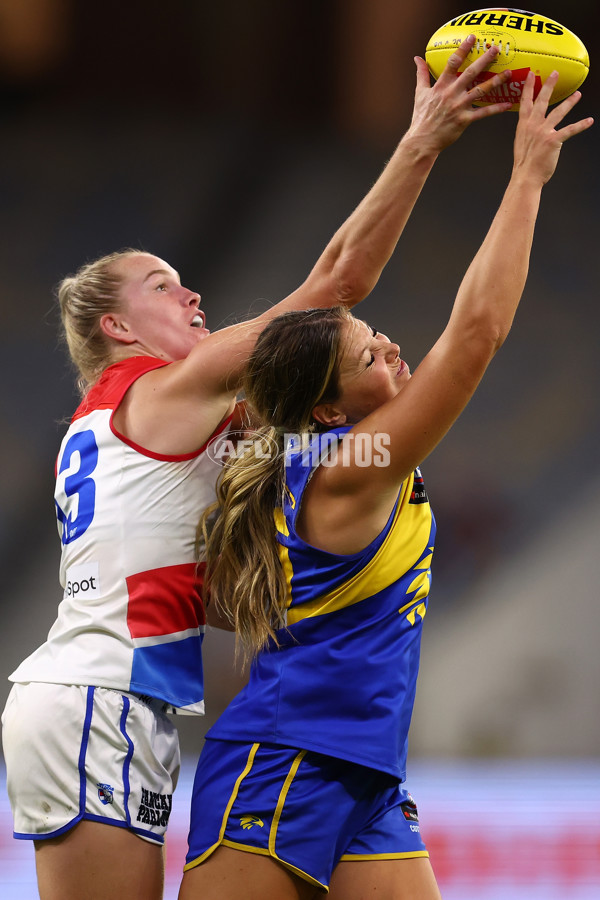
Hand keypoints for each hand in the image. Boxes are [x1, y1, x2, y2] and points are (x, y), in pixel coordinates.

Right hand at [406, 34, 512, 151]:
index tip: (472, 38)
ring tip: (508, 73)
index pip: (453, 63)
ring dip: (495, 81)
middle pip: (470, 73)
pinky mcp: (464, 120)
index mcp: (441, 86)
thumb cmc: (421, 118)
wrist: (422, 140)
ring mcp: (459, 107)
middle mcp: (451, 94)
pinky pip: (483, 113)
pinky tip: (507, 104)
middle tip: (495, 49)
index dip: (463, 49)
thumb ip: (421, 74)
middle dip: (484, 60)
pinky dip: (496, 109)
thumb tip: (417, 59)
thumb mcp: (419, 93)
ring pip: (480, 91)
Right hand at [512, 71, 593, 184]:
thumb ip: (527, 131)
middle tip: (555, 74)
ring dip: (570, 102)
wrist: (526, 177)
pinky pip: (570, 130)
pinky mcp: (554, 140)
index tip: (531, 75)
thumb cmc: (524, 164)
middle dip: (549, 86)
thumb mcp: (521, 143)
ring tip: (578, 94)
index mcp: (523, 126)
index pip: (525, 102)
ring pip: (559, 112)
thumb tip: (533, 127)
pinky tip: (589, 120)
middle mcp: (533, 126)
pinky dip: (581, 125)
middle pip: (541, 101)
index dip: (528, 88)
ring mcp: (543, 132)